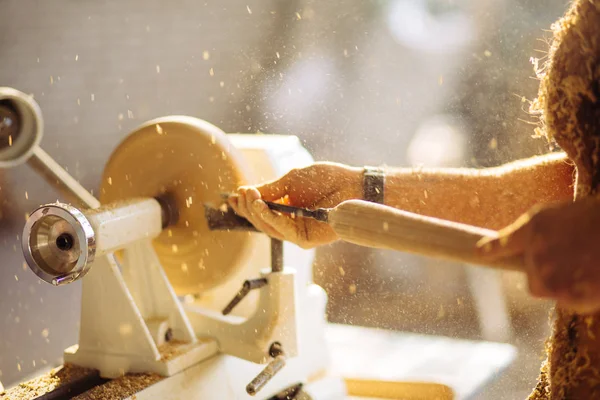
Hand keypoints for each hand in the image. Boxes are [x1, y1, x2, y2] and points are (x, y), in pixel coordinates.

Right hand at [228, 162, 362, 247]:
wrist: (352, 185)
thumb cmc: (326, 179)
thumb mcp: (292, 180)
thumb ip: (271, 189)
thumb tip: (247, 193)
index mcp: (286, 207)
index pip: (260, 210)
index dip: (244, 205)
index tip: (232, 195)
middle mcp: (290, 222)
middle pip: (261, 221)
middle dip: (248, 208)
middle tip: (242, 194)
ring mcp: (297, 232)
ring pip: (269, 228)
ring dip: (257, 213)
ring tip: (250, 198)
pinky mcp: (306, 240)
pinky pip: (283, 232)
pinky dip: (271, 219)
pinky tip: (263, 207)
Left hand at [478, 197, 599, 313]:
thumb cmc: (594, 218)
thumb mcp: (560, 215)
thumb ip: (539, 233)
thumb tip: (528, 251)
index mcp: (534, 229)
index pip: (505, 243)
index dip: (492, 249)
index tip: (479, 253)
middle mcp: (536, 255)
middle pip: (534, 281)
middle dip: (548, 277)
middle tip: (574, 263)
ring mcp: (551, 277)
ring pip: (550, 291)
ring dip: (566, 286)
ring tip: (589, 268)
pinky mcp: (568, 295)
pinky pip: (571, 303)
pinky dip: (583, 297)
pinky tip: (595, 278)